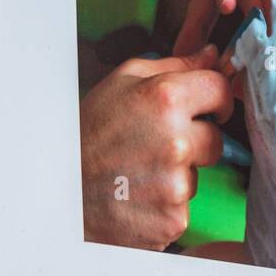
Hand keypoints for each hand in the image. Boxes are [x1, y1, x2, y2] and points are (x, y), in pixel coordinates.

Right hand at [80, 46, 232, 250]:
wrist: (55, 193)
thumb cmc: (88, 133)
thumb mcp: (121, 84)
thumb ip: (174, 66)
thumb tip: (213, 55)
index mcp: (165, 100)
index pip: (221, 90)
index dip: (215, 99)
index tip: (206, 109)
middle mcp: (176, 142)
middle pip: (217, 139)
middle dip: (194, 142)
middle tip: (154, 147)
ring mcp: (176, 185)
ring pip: (199, 176)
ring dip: (177, 175)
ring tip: (139, 173)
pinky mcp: (173, 219)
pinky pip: (185, 206)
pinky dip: (166, 205)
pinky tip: (139, 197)